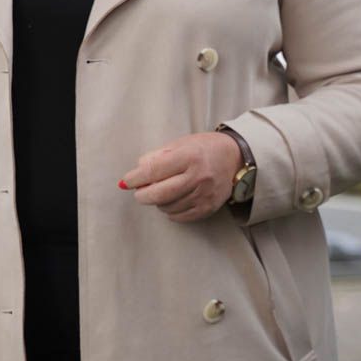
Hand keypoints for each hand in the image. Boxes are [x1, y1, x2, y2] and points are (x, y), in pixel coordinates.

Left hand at [121, 131, 242, 223]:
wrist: (234, 158)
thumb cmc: (202, 149)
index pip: (153, 171)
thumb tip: (136, 172)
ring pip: (167, 207)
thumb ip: (156, 157)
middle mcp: (198, 177)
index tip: (126, 182)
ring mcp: (205, 194)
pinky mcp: (208, 208)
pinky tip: (171, 201)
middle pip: (159, 194)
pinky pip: (179, 216)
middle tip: (138, 192)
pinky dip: (169, 211)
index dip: (135, 179)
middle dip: (142, 195)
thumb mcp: (178, 144)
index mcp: (189, 157)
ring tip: (161, 191)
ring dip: (157, 202)